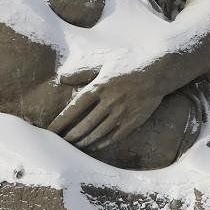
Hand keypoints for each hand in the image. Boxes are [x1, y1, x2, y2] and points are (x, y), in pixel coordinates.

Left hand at [49, 64, 166, 150]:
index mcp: (99, 86)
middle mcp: (109, 101)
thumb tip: (62, 77)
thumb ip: (83, 71)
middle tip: (59, 144)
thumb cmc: (129, 63)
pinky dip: (100, 144)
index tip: (50, 132)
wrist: (158, 71)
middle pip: (83, 125)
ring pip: (97, 134)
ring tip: (72, 147)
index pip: (74, 109)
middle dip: (69, 137)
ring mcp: (121, 113)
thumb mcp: (105, 61)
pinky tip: (92, 146)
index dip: (61, 122)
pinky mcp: (132, 121)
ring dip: (82, 142)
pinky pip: (113, 137)